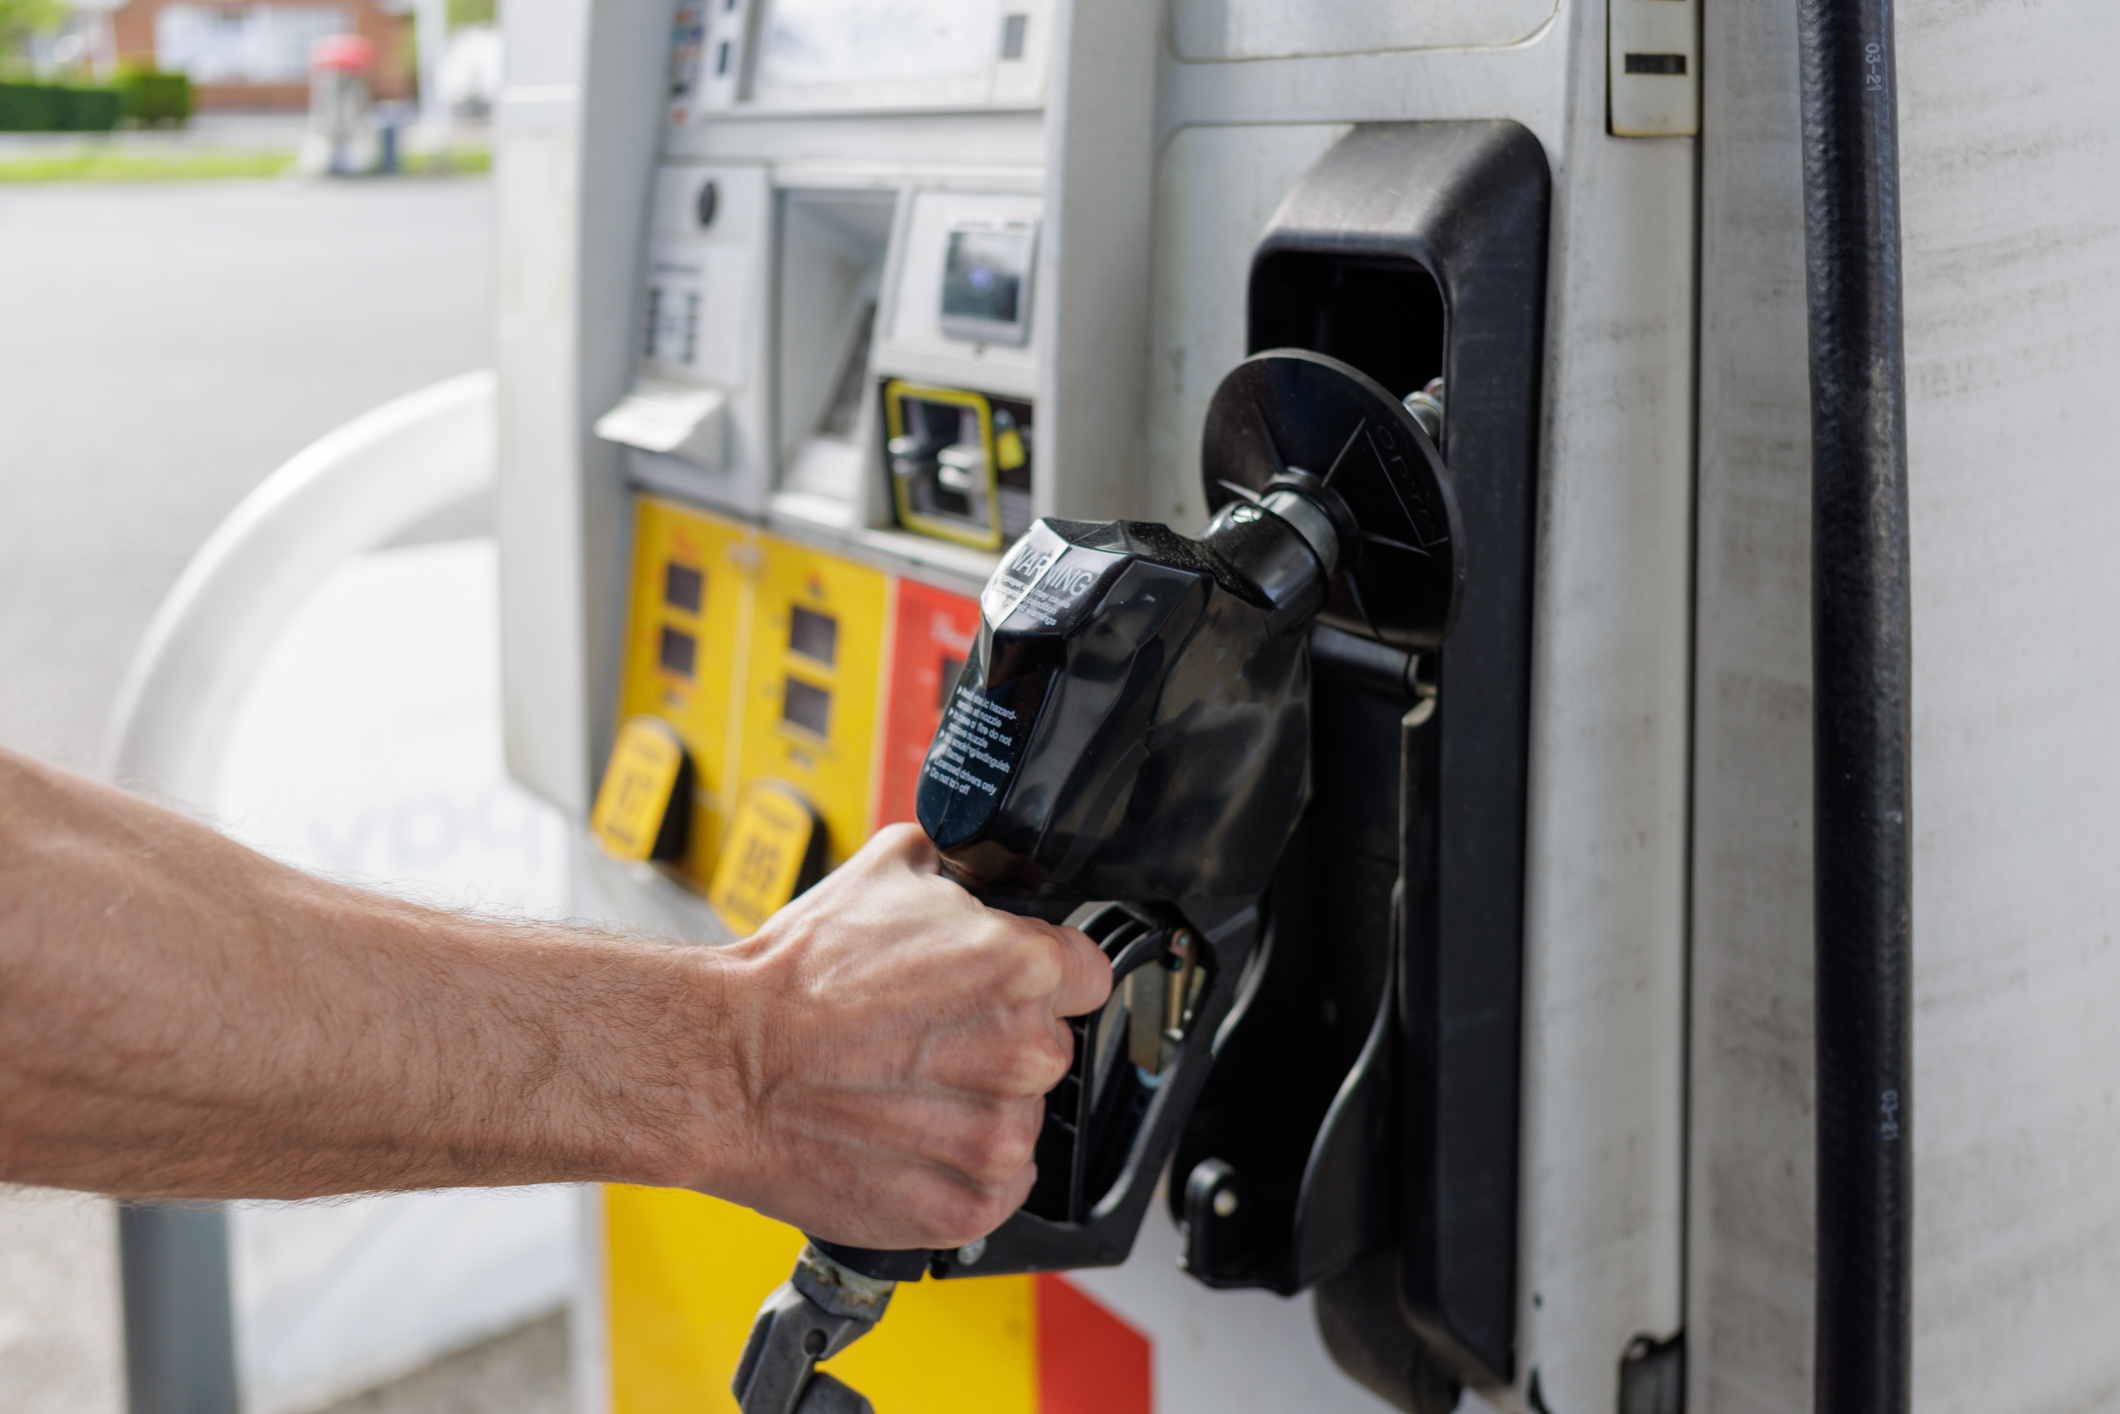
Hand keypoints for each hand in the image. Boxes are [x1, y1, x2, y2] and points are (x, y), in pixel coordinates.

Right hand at [694, 824, 1111, 1249]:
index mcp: (1023, 964)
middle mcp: (1023, 1050)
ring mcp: (996, 1136)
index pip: (1087, 973)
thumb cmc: (793, 978)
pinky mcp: (964, 1205)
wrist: (723, 1063)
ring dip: (976, 1110)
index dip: (1044, 976)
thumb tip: (978, 867)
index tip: (1004, 988)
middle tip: (929, 1039)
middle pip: (1051, 1049)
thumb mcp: (885, 870)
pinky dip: (959, 1174)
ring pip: (1021, 1121)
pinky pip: (997, 1191)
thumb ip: (956, 870)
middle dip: (999, 1043)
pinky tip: (907, 1140)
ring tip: (903, 1089)